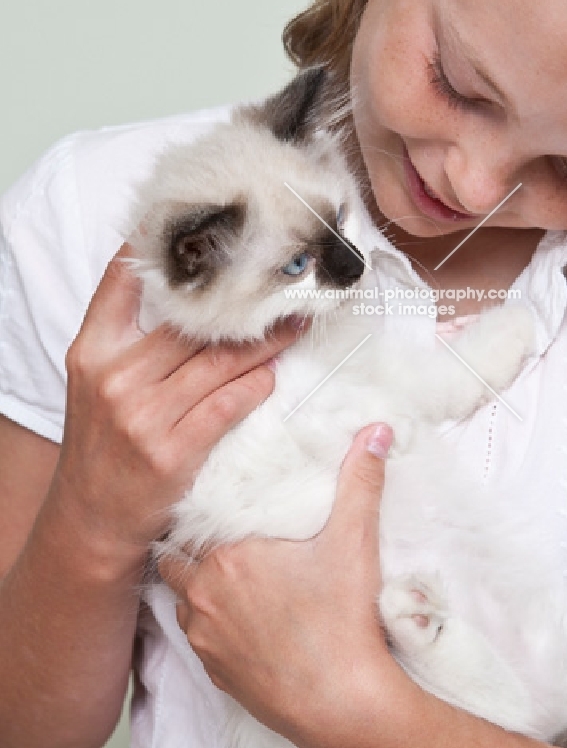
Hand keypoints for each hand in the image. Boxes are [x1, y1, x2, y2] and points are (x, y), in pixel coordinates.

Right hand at [52, 243, 306, 563]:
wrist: (91, 519)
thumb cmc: (103, 443)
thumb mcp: (97, 381)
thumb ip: (130, 336)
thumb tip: (189, 291)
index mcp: (93, 351)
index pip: (124, 283)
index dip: (164, 249)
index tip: (211, 228)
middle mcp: (115, 377)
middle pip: (192, 324)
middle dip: (243, 303)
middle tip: (284, 283)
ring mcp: (144, 415)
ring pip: (220, 361)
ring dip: (265, 342)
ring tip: (294, 324)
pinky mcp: (173, 450)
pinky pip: (229, 403)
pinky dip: (256, 385)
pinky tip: (273, 374)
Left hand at [158, 423, 399, 747]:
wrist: (342, 705)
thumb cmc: (343, 621)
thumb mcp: (355, 540)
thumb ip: (361, 480)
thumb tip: (377, 431)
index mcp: (229, 556)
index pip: (192, 520)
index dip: (202, 512)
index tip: (217, 505)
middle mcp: (204, 595)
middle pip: (176, 558)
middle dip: (192, 547)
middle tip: (219, 536)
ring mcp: (205, 639)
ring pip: (181, 601)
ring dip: (197, 587)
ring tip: (227, 577)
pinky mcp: (214, 675)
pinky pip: (197, 639)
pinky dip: (210, 626)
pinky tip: (241, 621)